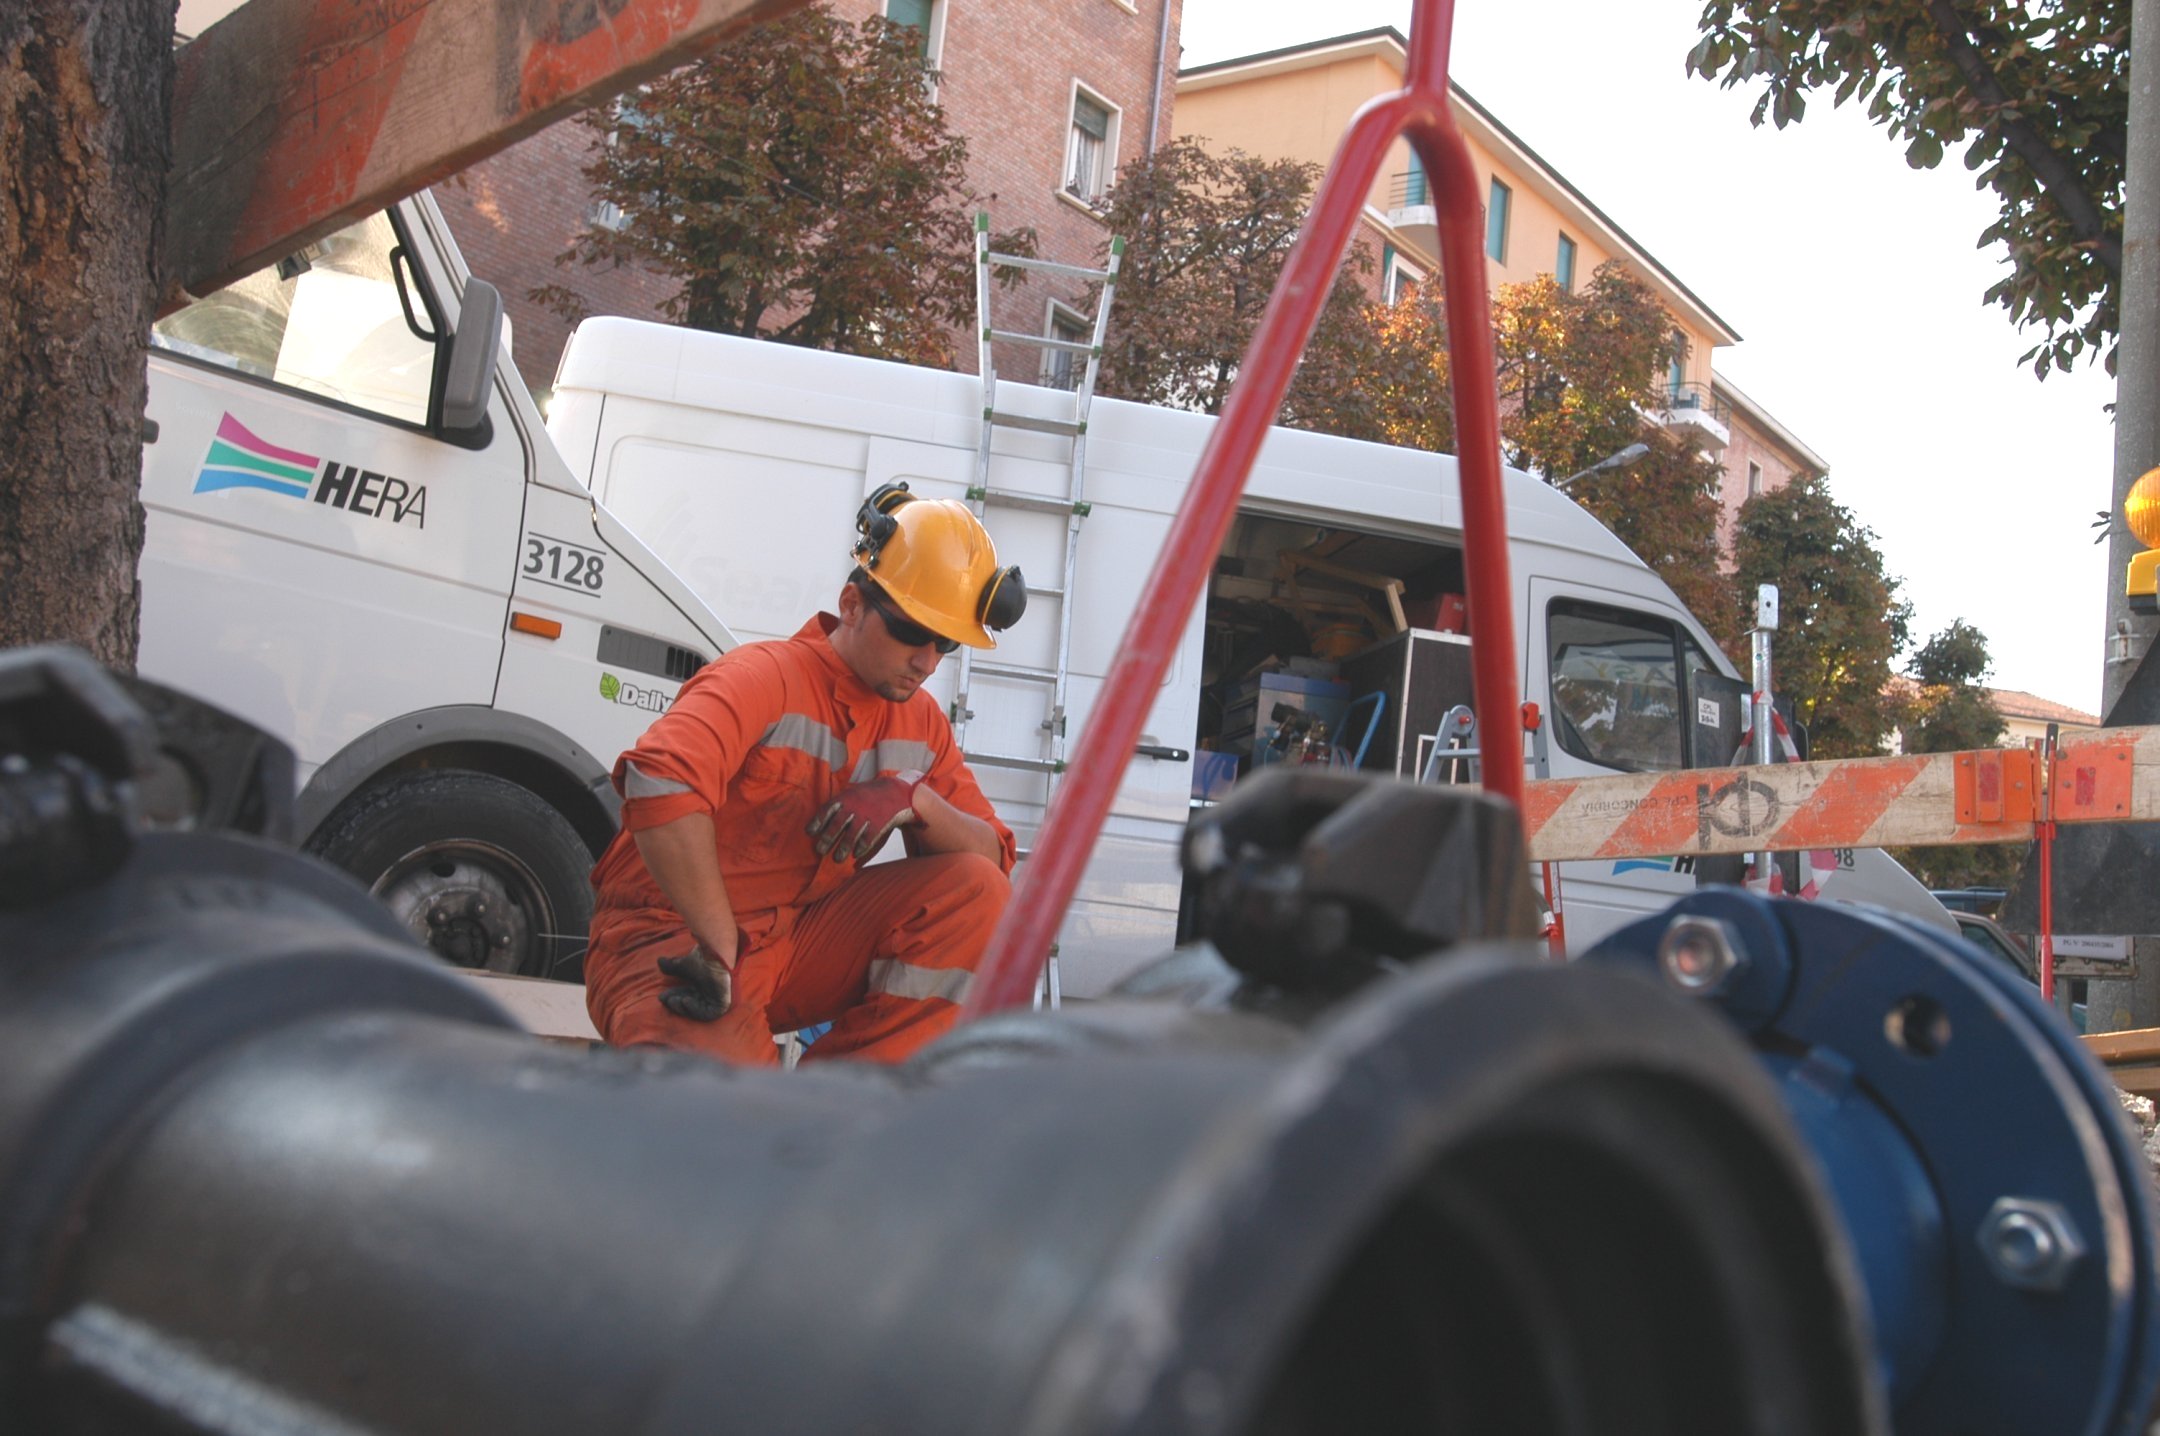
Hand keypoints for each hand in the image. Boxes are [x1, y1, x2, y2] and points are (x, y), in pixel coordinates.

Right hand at [657, 943, 732, 1021]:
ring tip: (674, 1000)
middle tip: (665, 999)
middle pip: (691, 1003)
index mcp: (703, 983)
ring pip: (699, 1010)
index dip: (674, 996)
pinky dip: (696, 1009)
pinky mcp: (723, 1003)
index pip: (687, 995)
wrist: (715, 956)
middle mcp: (710, 992)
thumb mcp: (682, 964)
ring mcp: (717, 998)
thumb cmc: (701, 958)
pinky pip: (709, 1013)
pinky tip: (685, 1000)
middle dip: (676, 1003)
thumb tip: (660, 961)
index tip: (662, 996)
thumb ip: (672, 966)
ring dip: (684, 1008)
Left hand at [807, 772, 922, 861]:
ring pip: (852, 835)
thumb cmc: (867, 797)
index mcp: (845, 797)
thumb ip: (838, 806)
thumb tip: (818, 824)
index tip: (810, 832)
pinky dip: (860, 848)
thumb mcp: (851, 793)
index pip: (827, 810)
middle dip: (827, 838)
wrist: (895, 792)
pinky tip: (855, 854)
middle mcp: (855, 806)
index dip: (817, 821)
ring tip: (836, 859)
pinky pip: (867, 839)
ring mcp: (867, 815)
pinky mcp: (879, 824)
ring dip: (842, 848)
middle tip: (820, 850)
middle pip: (837, 824)